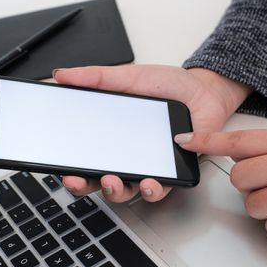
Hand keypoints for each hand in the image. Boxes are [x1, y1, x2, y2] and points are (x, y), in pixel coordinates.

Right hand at [53, 64, 249, 202]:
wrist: (203, 90)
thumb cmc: (168, 86)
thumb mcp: (128, 78)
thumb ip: (96, 78)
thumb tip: (63, 76)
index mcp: (111, 136)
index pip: (85, 159)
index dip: (72, 169)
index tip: (63, 170)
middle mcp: (127, 156)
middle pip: (99, 180)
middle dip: (85, 186)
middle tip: (79, 180)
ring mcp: (148, 166)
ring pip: (127, 191)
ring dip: (116, 191)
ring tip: (113, 181)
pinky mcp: (171, 172)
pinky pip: (160, 188)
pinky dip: (152, 189)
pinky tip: (149, 182)